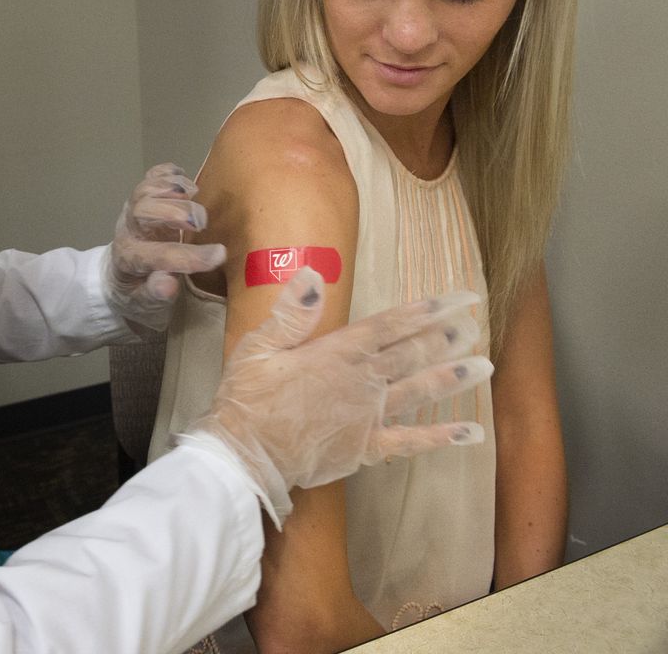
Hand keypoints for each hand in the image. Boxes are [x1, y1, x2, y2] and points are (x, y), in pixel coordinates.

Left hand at [104, 163, 225, 331]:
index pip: (155, 255)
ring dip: (172, 188)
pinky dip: (168, 172)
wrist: (120, 274)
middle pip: (143, 210)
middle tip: (202, 223)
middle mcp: (128, 230)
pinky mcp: (143, 196)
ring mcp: (133, 209)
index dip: (188, 256)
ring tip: (196, 196)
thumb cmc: (138, 291)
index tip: (219, 255)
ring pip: (145, 189)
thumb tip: (169, 285)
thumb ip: (155, 294)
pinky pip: (150, 176)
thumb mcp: (145, 304)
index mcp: (129, 260)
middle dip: (175, 212)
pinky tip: (185, 178)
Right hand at [181, 267, 489, 520]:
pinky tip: (472, 432)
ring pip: (419, 391)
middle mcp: (360, 381)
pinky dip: (443, 437)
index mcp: (336, 353)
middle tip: (474, 326)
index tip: (459, 299)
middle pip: (412, 355)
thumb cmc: (246, 399)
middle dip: (445, 339)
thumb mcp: (258, 347)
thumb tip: (311, 274)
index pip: (390, 325)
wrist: (244, 455)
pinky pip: (411, 441)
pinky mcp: (366, 448)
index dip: (427, 310)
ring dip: (453, 378)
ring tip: (484, 366)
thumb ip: (291, 313)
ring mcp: (367, 416)